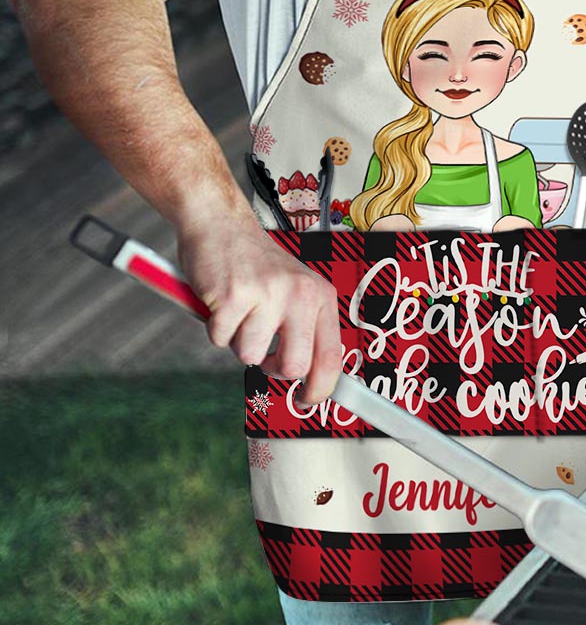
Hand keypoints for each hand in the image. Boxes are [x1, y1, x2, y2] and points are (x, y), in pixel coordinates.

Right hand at [177, 214, 342, 404]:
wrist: (220, 223)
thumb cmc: (256, 264)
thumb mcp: (295, 290)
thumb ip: (305, 329)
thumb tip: (310, 379)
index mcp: (320, 296)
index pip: (331, 357)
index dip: (320, 389)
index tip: (306, 401)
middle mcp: (300, 294)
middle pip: (294, 367)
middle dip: (273, 368)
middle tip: (262, 352)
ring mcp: (267, 294)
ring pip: (250, 356)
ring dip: (238, 341)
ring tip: (240, 312)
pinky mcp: (233, 296)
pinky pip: (220, 339)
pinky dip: (215, 328)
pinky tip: (222, 302)